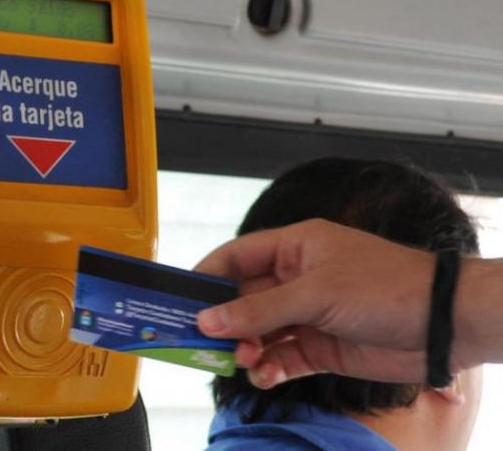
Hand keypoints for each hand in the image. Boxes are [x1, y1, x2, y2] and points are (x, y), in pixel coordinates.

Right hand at [194, 219, 450, 387]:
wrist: (441, 324)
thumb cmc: (385, 286)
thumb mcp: (315, 293)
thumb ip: (259, 310)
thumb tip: (208, 320)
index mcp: (295, 248)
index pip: (237, 256)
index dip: (207, 275)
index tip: (181, 297)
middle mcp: (297, 279)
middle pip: (244, 299)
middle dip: (224, 321)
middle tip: (202, 341)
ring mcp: (309, 315)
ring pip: (260, 332)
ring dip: (246, 347)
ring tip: (244, 359)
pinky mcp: (322, 347)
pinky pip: (282, 358)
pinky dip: (269, 368)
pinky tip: (266, 374)